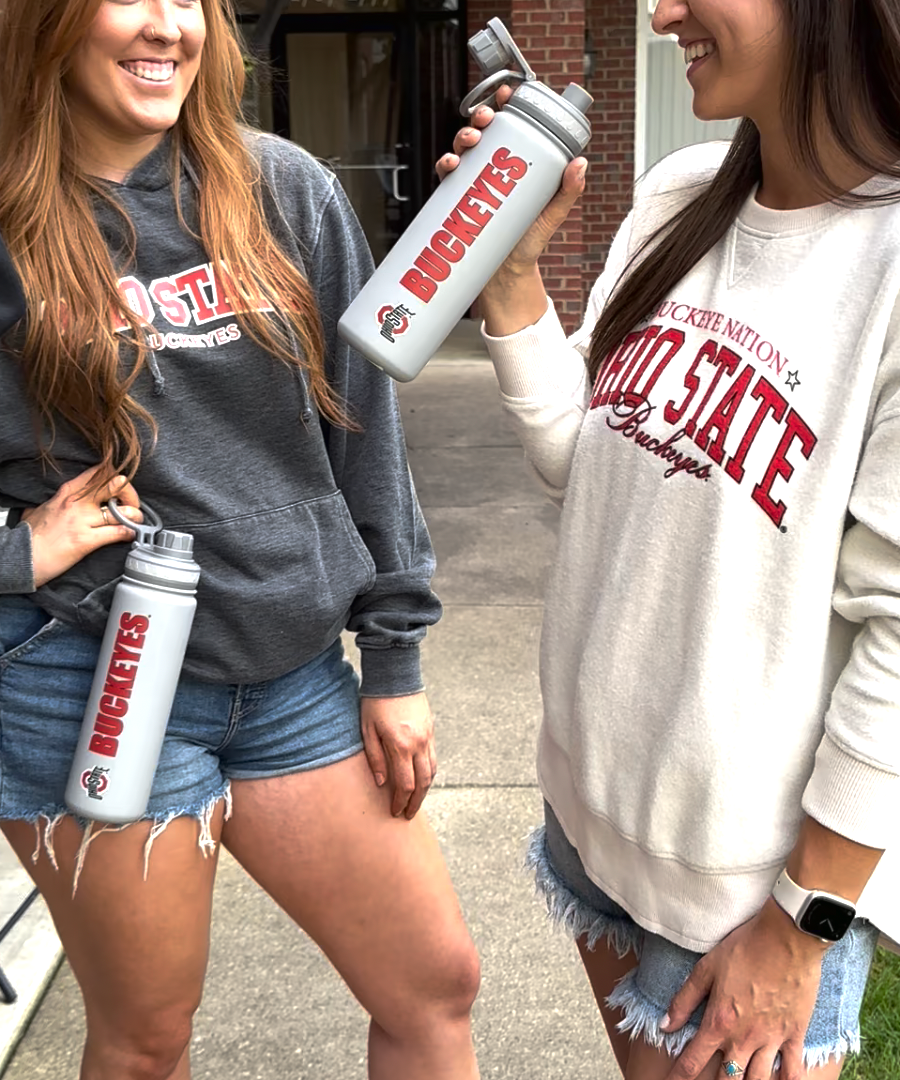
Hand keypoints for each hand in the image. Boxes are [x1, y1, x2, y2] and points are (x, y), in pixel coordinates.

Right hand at [22, 467, 142, 587]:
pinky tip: (130, 535)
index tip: (122, 486)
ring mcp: (82, 520)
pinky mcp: (86, 540)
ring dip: (136, 517)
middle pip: (117, 485)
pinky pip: (118, 532)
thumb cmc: (32, 534)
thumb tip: (68, 499)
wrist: (21, 555)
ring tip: (135, 522)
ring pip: (124, 511)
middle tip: (133, 505)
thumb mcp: (45, 506)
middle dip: (131, 494)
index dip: (116, 476)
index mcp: (68, 491)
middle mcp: (77, 502)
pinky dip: (130, 533)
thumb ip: (61, 499)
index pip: (100, 472)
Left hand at [361, 692, 436, 819]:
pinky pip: (433, 757)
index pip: (405, 784)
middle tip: (408, 814)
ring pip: (432, 771)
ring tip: (415, 800)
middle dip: (416, 801)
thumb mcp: (367, 730)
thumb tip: (381, 783)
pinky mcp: (431, 729)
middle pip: (423, 782)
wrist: (395, 674)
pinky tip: (421, 778)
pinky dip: (429, 772)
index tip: (395, 812)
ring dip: (425, 789)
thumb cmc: (375, 701)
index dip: (400, 801)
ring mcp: (428, 736)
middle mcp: (419, 743)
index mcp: (401, 745)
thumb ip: (375, 758)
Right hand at [435, 84, 587, 275]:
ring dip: (463, 136)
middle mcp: (491, 168)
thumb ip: (568, 191)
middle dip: (481, 117)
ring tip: (472, 140)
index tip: (507, 94)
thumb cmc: (529, 241)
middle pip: (483, 131)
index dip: (507, 105)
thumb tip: (580, 163)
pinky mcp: (455, 199)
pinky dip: (446, 164)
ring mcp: (472, 182)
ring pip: (463, 148)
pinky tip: (452, 163)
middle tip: (488, 119)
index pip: (511, 127)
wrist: (505, 274)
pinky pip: (446, 176)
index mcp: (515, 164)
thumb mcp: (553, 215)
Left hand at [661, 899, 827, 1079]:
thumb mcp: (706, 968)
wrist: (786, 937)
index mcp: (719, 1022)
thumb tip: (664, 1025)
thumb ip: (684, 1000)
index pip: (692, 1062)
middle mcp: (744, 1038)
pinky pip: (793, 1073)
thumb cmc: (744, 948)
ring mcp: (771, 1040)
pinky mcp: (795, 1035)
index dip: (679, 1078)